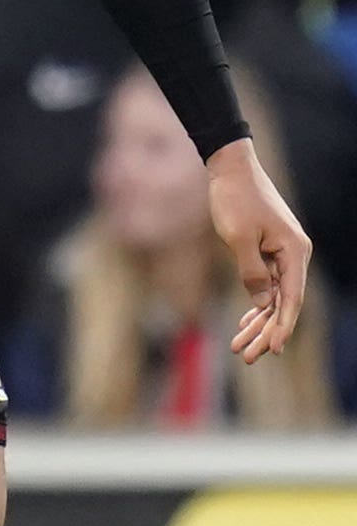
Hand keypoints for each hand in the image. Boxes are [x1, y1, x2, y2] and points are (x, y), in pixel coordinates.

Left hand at [206, 138, 312, 363]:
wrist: (230, 168)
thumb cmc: (235, 199)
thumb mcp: (238, 238)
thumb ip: (251, 273)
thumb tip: (262, 303)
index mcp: (294, 252)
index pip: (290, 298)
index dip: (282, 326)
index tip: (273, 350)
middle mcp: (293, 255)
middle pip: (282, 302)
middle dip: (264, 331)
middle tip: (246, 357)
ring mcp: (281, 253)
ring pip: (272, 296)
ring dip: (256, 322)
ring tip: (239, 348)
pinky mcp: (267, 250)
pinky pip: (265, 284)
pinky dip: (254, 303)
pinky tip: (245, 322)